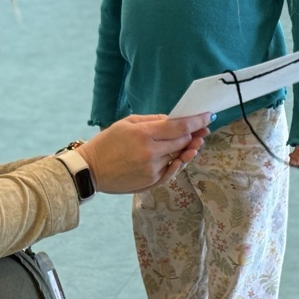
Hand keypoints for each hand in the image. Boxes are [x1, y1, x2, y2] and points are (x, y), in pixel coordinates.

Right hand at [76, 113, 211, 193]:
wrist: (91, 170)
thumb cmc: (106, 143)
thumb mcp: (126, 123)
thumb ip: (151, 120)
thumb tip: (173, 120)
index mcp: (143, 134)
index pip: (179, 126)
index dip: (196, 120)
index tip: (208, 115)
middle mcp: (151, 153)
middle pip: (183, 141)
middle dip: (195, 134)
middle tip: (203, 128)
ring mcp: (152, 170)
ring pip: (179, 157)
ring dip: (189, 149)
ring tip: (196, 142)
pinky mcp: (151, 182)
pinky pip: (172, 171)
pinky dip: (179, 163)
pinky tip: (184, 156)